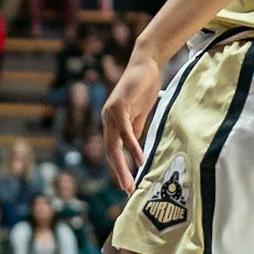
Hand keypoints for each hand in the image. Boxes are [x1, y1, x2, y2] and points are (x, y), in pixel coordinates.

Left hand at [101, 47, 161, 191]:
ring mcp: (111, 113)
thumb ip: (136, 130)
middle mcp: (107, 119)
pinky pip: (126, 132)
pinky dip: (132, 147)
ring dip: (122, 166)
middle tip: (127, 190)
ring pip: (114, 145)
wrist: (146, 64)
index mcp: (112, 123)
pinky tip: (139, 159)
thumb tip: (136, 150)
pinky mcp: (118, 107)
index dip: (119, 168)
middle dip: (118, 173)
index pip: (113, 150)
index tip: (128, 184)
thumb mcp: (141, 114)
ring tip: (129, 182)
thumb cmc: (144, 87)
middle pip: (110, 152)